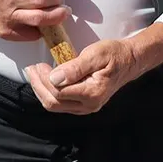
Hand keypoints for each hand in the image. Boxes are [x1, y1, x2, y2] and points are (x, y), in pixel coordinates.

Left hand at [24, 38, 140, 114]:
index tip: (38, 64)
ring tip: (35, 74)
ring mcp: (86, 107)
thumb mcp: (96, 54)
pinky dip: (50, 93)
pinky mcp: (84, 105)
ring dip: (41, 90)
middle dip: (38, 86)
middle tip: (32, 69)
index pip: (59, 92)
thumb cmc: (115, 54)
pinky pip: (61, 104)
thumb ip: (75, 67)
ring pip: (55, 106)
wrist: (130, 60)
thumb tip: (54, 77)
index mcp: (92, 93)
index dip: (44, 80)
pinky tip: (46, 81)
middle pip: (53, 103)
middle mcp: (89, 105)